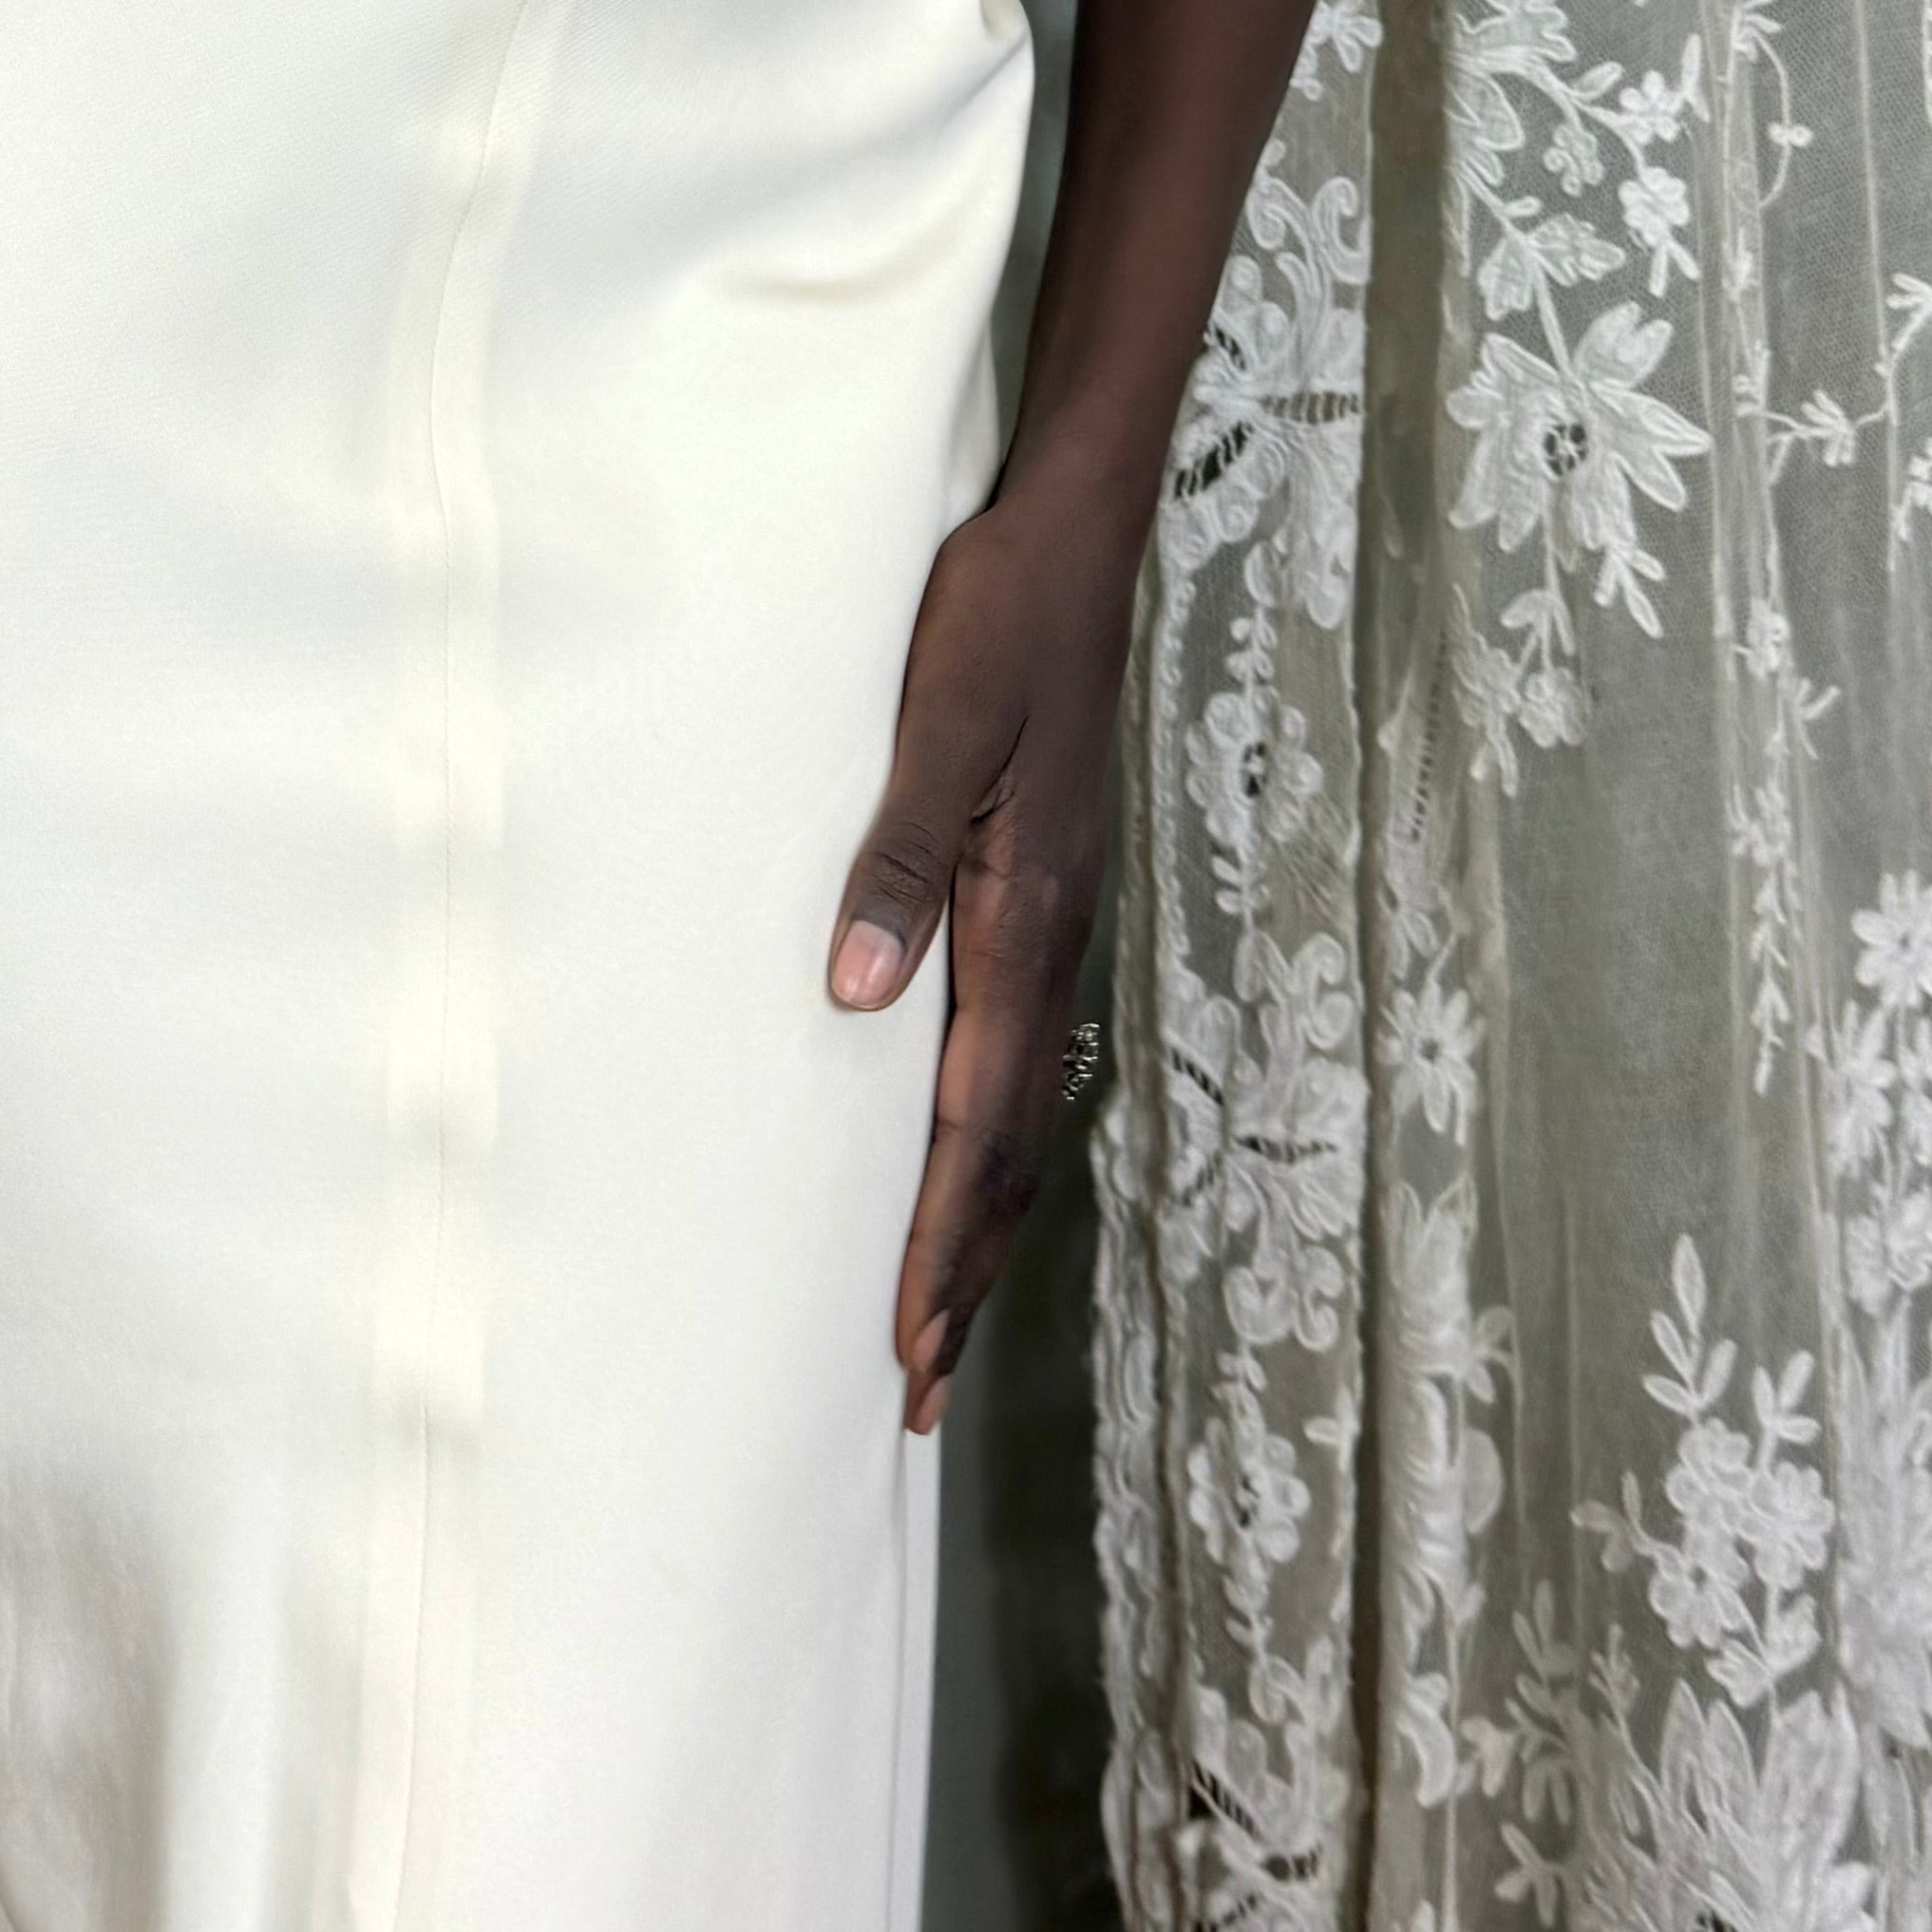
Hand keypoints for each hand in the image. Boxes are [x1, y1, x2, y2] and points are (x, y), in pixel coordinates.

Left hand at [824, 474, 1133, 1436]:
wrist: (1075, 539)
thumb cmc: (997, 620)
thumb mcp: (938, 722)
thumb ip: (900, 852)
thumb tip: (856, 992)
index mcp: (1026, 917)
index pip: (973, 1122)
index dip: (938, 1242)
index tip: (903, 1347)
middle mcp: (1053, 940)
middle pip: (1007, 1149)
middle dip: (961, 1275)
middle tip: (912, 1392)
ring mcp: (1057, 922)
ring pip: (1018, 1112)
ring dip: (977, 1224)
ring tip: (937, 1319)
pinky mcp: (1045, 893)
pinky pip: (1017, 1055)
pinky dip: (985, 1142)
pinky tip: (959, 1161)